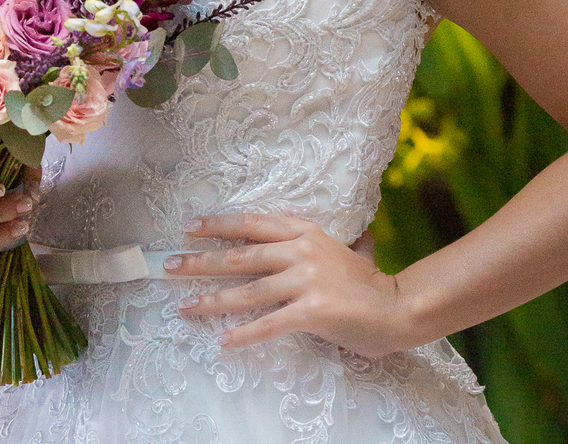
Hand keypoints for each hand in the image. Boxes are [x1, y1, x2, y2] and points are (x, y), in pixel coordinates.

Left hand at [165, 214, 407, 357]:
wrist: (398, 308)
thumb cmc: (369, 284)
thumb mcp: (342, 250)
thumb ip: (318, 243)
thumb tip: (307, 234)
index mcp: (306, 232)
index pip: (253, 224)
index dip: (219, 225)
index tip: (190, 227)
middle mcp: (302, 250)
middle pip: (240, 255)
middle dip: (200, 261)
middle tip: (169, 265)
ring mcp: (307, 279)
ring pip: (248, 290)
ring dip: (211, 300)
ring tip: (184, 307)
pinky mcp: (312, 310)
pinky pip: (269, 323)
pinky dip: (244, 334)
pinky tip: (224, 342)